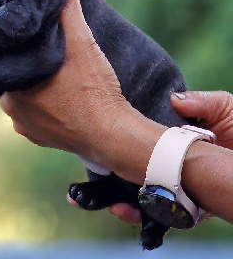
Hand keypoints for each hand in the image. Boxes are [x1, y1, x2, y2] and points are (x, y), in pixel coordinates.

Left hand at [0, 0, 126, 157]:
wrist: (110, 135)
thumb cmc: (94, 90)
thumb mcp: (82, 45)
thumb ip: (69, 13)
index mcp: (12, 82)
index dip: (7, 43)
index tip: (18, 34)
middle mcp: (10, 106)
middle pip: (8, 75)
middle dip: (20, 64)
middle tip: (40, 54)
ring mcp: (23, 124)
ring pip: (19, 96)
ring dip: (30, 85)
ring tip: (52, 76)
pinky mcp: (36, 137)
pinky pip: (31, 114)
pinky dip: (40, 105)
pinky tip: (58, 98)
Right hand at [107, 90, 232, 224]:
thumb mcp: (224, 108)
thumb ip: (199, 102)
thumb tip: (173, 99)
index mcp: (177, 141)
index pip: (144, 142)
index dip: (123, 140)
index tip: (103, 136)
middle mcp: (174, 166)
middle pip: (137, 169)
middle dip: (112, 175)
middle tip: (92, 176)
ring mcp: (180, 188)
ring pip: (144, 195)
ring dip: (120, 199)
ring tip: (107, 199)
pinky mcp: (191, 209)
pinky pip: (162, 214)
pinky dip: (141, 214)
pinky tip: (122, 208)